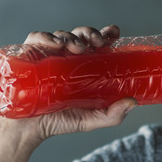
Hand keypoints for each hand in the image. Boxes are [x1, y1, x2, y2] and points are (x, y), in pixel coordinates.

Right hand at [0, 25, 136, 161]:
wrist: (28, 129)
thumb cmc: (59, 121)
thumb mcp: (90, 120)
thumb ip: (112, 115)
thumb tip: (133, 102)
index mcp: (83, 67)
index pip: (97, 44)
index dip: (106, 34)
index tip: (114, 32)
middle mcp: (66, 57)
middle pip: (80, 35)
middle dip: (90, 33)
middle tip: (98, 42)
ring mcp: (48, 55)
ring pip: (61, 35)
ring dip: (71, 37)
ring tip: (77, 48)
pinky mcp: (28, 55)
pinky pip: (36, 38)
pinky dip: (45, 37)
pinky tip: (54, 44)